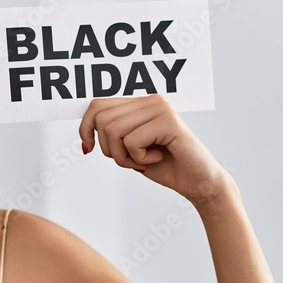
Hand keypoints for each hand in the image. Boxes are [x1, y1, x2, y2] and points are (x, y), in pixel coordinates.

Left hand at [78, 94, 231, 206]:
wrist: (198, 183)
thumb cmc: (165, 165)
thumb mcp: (129, 148)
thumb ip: (112, 133)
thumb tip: (84, 131)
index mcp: (140, 102)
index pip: (97, 105)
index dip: (85, 127)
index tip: (88, 147)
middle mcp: (150, 100)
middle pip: (102, 119)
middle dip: (108, 148)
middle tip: (130, 158)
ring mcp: (160, 108)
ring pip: (113, 130)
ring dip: (122, 155)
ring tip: (144, 158)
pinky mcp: (167, 121)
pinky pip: (131, 141)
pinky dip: (138, 158)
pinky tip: (157, 157)